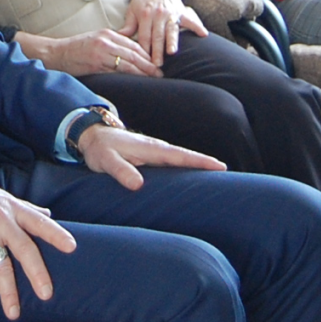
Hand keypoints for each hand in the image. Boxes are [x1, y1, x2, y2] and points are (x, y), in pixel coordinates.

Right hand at [0, 173, 76, 318]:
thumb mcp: (2, 197)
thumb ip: (25, 208)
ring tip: (13, 312)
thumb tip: (47, 213)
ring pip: (0, 265)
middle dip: (36, 272)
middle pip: (24, 248)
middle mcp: (1, 220)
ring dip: (7, 291)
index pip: (39, 222)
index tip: (72, 247)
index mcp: (13, 209)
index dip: (56, 234)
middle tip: (46, 294)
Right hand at [31, 28, 161, 77]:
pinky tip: (137, 80)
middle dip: (149, 63)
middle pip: (134, 52)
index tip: (155, 62)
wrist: (56, 53)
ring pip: (128, 62)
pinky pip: (117, 70)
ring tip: (153, 77)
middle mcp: (106, 40)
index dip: (146, 54)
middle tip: (160, 72)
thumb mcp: (95, 40)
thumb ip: (111, 45)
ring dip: (143, 70)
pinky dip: (129, 75)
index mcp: (107, 33)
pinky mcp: (96, 63)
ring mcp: (101, 51)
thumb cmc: (75, 49)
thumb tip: (129, 55)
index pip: (132, 44)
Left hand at [77, 124, 225, 190]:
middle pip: (187, 157)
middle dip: (207, 164)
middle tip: (229, 174)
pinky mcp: (150, 158)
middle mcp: (156, 149)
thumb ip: (121, 171)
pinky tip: (192, 178)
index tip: (220, 167)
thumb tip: (138, 184)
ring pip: (181, 160)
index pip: (181, 156)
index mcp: (150, 149)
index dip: (200, 162)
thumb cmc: (100, 149)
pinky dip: (185, 168)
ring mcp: (154, 153)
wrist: (91, 136)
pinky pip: (172, 163)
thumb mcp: (106, 161)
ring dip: (198, 167)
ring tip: (217, 179)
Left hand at [118, 0, 206, 66]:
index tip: (143, 61)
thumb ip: (128, 25)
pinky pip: (191, 19)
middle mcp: (158, 14)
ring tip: (172, 52)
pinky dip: (198, 26)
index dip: (143, 49)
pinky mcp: (182, 11)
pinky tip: (203, 35)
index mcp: (145, 15)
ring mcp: (171, 13)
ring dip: (172, 41)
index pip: (144, 36)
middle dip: (157, 51)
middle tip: (157, 64)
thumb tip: (120, 37)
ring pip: (171, 30)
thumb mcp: (132, 10)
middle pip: (157, 36)